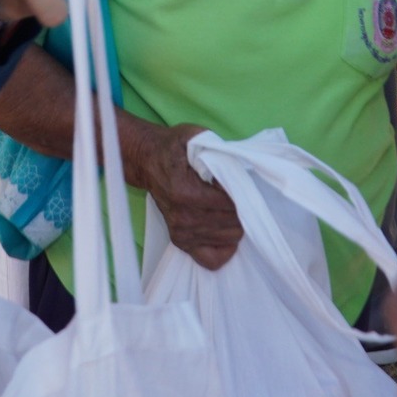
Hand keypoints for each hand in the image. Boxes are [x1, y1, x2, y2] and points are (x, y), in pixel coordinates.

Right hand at [133, 122, 242, 269]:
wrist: (147, 161)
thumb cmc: (173, 148)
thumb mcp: (194, 137)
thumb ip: (218, 151)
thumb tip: (242, 168)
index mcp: (186, 192)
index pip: (231, 203)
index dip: (246, 193)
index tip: (248, 183)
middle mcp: (183, 217)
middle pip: (234, 223)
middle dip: (245, 208)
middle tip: (244, 194)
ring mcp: (182, 232)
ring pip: (229, 238)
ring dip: (237, 224)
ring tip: (234, 207)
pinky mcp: (181, 241)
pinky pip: (213, 259)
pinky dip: (225, 247)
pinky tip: (226, 229)